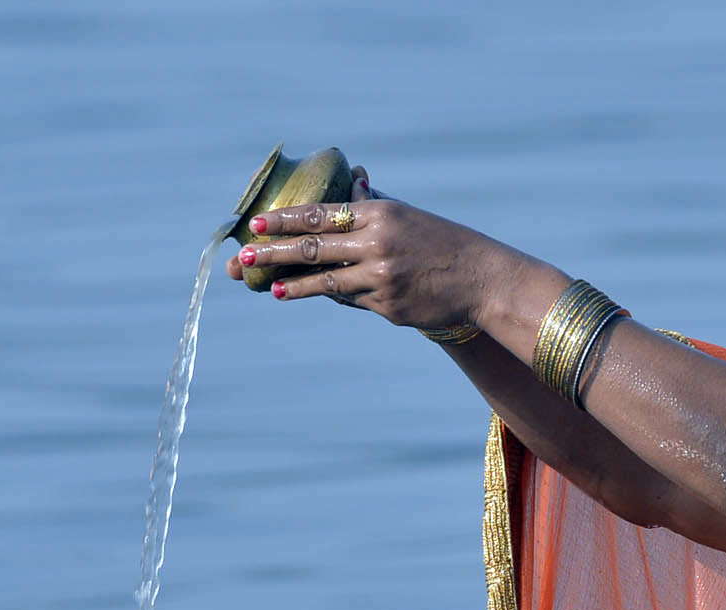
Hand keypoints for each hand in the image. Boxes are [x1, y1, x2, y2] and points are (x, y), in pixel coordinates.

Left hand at [225, 166, 511, 330]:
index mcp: (378, 215)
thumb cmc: (441, 243)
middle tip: (244, 255)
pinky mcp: (389, 308)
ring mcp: (382, 279)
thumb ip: (371, 207)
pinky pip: (353, 301)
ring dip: (295, 285)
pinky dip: (337, 296)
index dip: (285, 221)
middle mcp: (377, 245)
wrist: (481, 280)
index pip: (321, 215)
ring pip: (327, 282)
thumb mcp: (406, 217)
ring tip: (271, 288)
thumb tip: (350, 185)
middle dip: (275, 252)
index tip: (256, 224)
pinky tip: (317, 295)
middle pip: (314, 249)